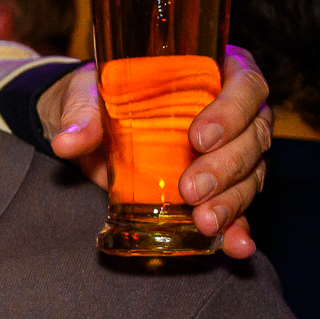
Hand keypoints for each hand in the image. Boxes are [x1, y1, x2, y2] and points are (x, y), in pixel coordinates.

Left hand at [38, 44, 271, 257]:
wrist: (88, 125)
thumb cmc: (99, 97)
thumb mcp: (85, 95)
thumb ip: (81, 113)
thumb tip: (67, 142)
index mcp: (214, 72)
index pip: (245, 85)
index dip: (231, 111)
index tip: (199, 137)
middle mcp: (233, 112)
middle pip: (252, 136)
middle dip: (226, 166)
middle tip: (191, 188)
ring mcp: (230, 151)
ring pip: (250, 174)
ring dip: (231, 201)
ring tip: (204, 221)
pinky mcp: (217, 186)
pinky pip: (237, 207)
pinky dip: (237, 228)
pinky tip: (235, 246)